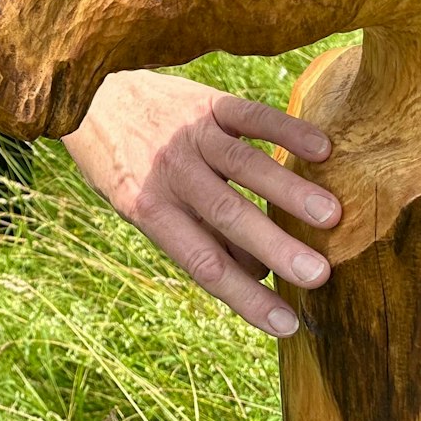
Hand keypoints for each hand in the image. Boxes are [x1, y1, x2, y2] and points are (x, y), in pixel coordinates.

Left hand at [61, 69, 338, 336]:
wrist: (89, 96)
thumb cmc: (121, 162)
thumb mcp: (136, 205)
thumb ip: (191, 233)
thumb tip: (256, 272)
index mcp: (148, 208)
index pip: (202, 262)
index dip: (244, 296)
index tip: (286, 324)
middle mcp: (170, 172)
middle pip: (226, 215)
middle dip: (274, 246)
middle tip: (319, 274)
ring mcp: (189, 135)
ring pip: (244, 165)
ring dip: (289, 190)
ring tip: (331, 216)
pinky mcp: (206, 102)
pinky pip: (250, 116)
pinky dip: (286, 130)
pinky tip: (322, 148)